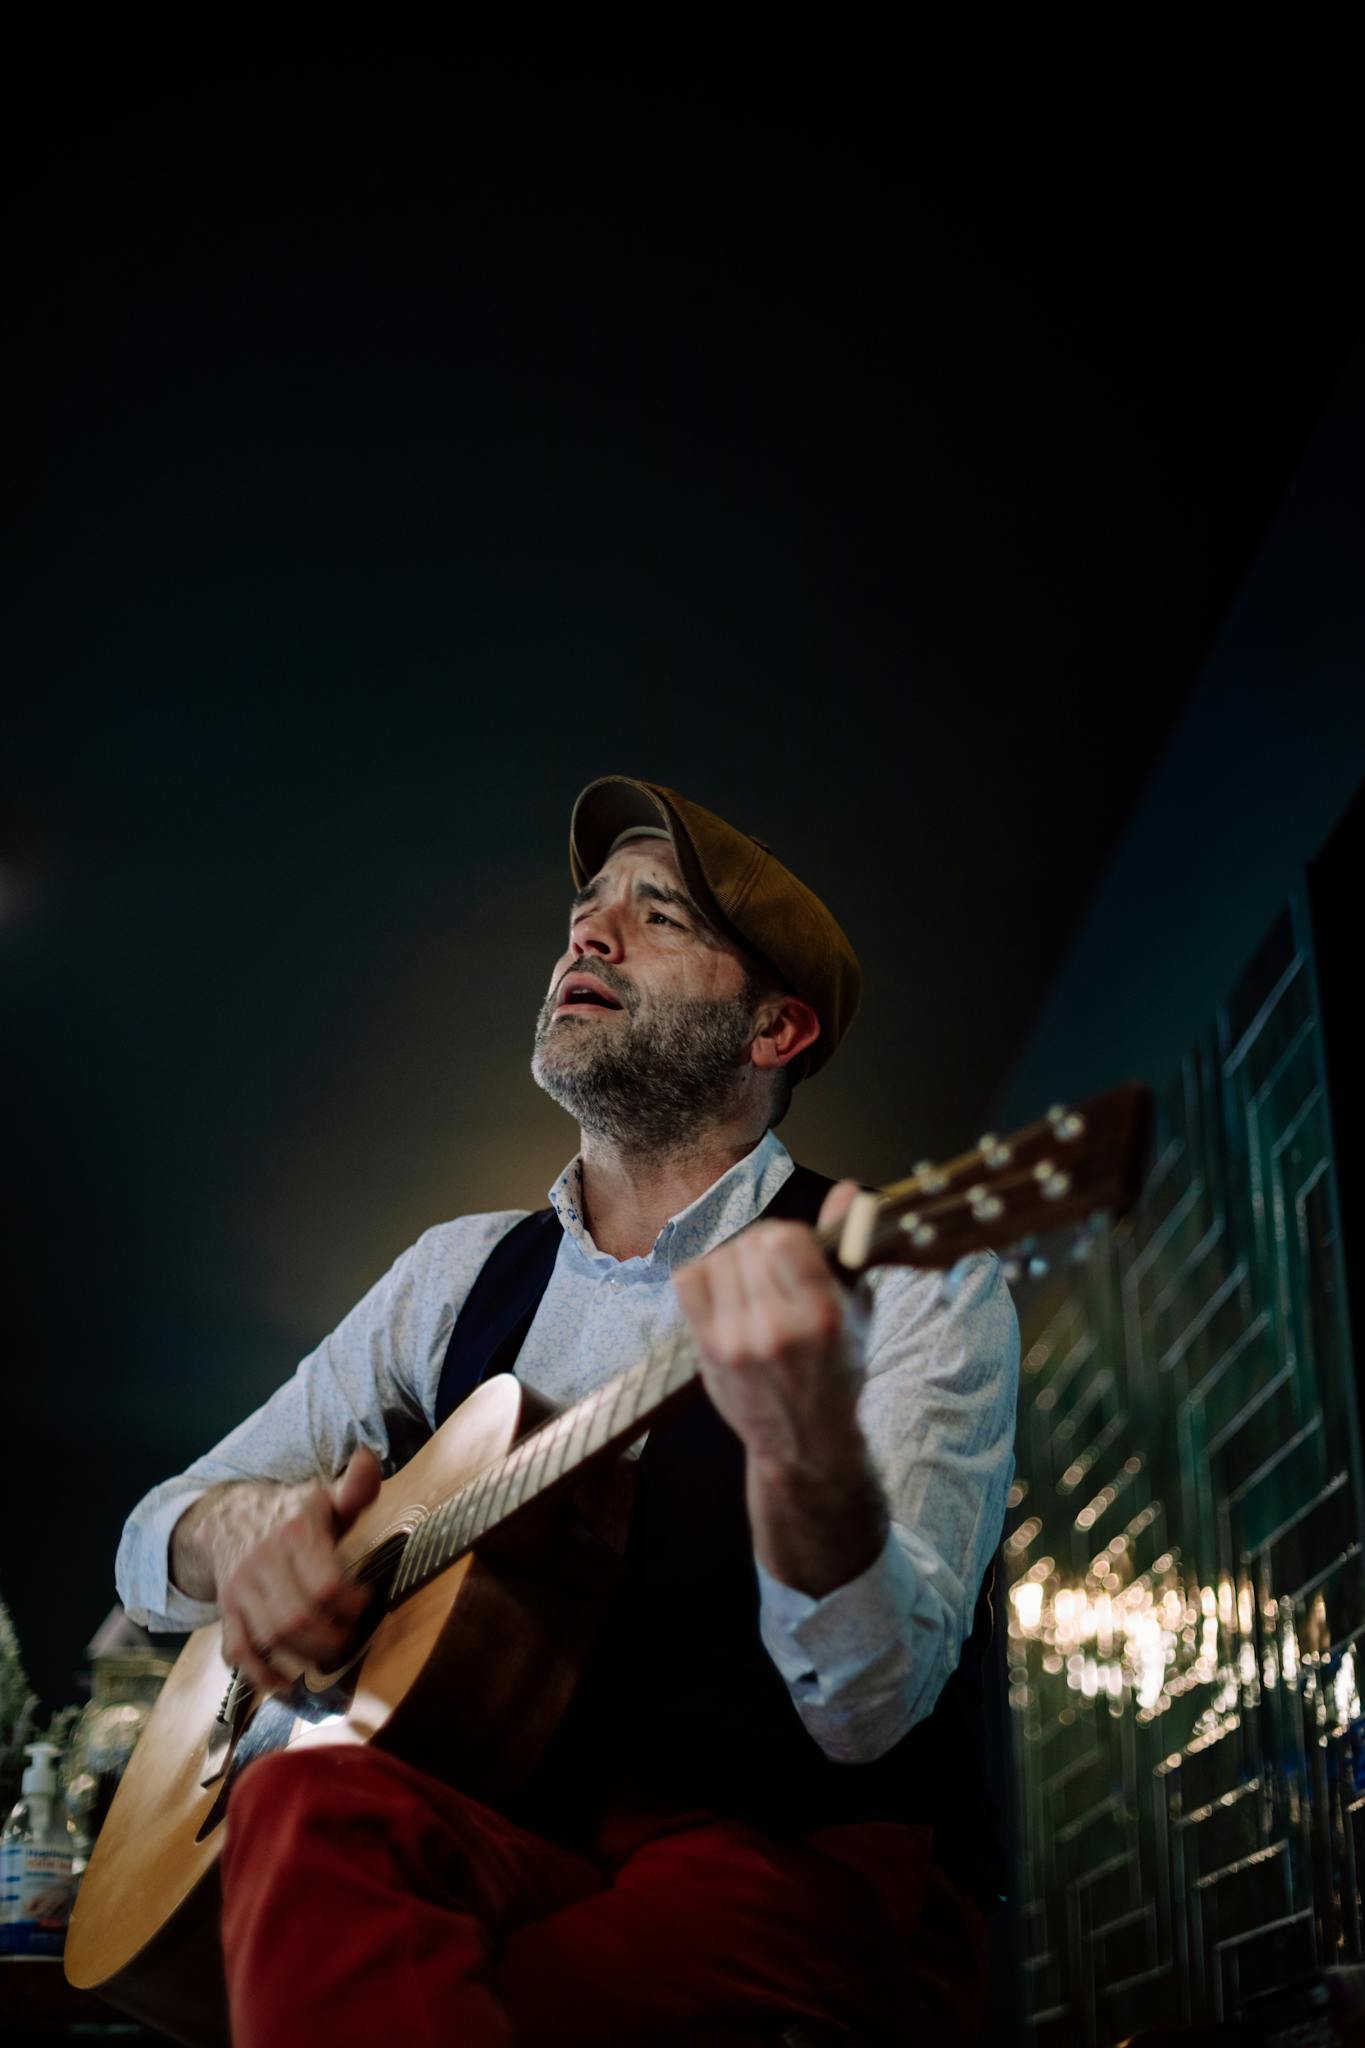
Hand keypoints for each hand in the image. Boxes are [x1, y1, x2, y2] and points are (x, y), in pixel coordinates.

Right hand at [217, 1448, 380, 1696]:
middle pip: (296, 1618)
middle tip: (351, 1640)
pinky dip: (259, 1675)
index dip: (351, 1603)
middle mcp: (263, 1563)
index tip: (366, 1604)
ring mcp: (241, 1590)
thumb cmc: (292, 1512)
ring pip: (269, 1637)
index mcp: (295, 1533)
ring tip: (328, 1660)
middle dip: (330, 1639)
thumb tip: (370, 1459)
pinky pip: (236, 1651)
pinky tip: (285, 1685)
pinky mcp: (227, 1611)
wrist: (229, 1516)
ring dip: (303, 1658)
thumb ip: (354, 1488)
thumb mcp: (325, 1497)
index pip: (325, 1583)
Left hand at [673, 1181, 866, 1477]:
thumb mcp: (857, 1311)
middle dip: (764, 1244)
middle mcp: (776, 1329)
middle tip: (774, 1266)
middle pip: (751, 1244)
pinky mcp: (708, 1350)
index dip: (790, 1235)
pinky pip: (689, 1280)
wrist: (805, 1442)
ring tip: (753, 1282)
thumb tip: (850, 1192)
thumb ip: (848, 1248)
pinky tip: (725, 1291)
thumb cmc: (838, 1372)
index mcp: (822, 1316)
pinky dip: (705, 1274)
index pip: (786, 1239)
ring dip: (737, 1259)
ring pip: (721, 1257)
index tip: (797, 1249)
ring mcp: (737, 1342)